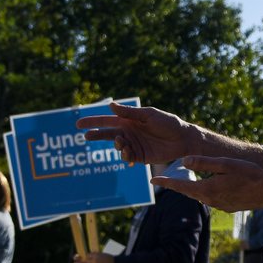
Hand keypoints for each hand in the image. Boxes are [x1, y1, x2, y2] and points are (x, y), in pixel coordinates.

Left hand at [73, 252, 114, 262]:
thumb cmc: (109, 258)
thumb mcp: (102, 254)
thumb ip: (96, 255)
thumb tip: (89, 256)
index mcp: (96, 254)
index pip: (88, 255)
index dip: (85, 257)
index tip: (82, 258)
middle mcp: (94, 259)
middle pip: (85, 261)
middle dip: (79, 262)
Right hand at [75, 101, 195, 164]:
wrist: (183, 138)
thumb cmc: (168, 123)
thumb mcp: (149, 115)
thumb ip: (130, 113)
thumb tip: (111, 105)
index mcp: (129, 120)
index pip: (107, 120)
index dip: (93, 122)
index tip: (78, 123)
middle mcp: (129, 132)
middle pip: (107, 134)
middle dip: (96, 135)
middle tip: (86, 136)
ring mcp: (134, 144)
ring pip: (117, 146)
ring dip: (117, 144)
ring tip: (121, 141)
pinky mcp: (140, 156)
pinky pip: (127, 157)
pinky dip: (125, 155)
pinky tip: (128, 152)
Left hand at [155, 156, 262, 213]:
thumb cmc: (249, 174)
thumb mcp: (225, 164)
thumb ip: (203, 163)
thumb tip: (184, 161)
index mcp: (207, 189)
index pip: (180, 186)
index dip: (165, 182)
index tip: (152, 180)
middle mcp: (210, 200)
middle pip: (189, 192)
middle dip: (178, 185)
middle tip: (166, 179)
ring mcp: (220, 206)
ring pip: (201, 195)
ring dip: (194, 188)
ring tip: (188, 181)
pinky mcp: (228, 208)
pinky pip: (213, 199)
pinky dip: (208, 192)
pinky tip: (213, 186)